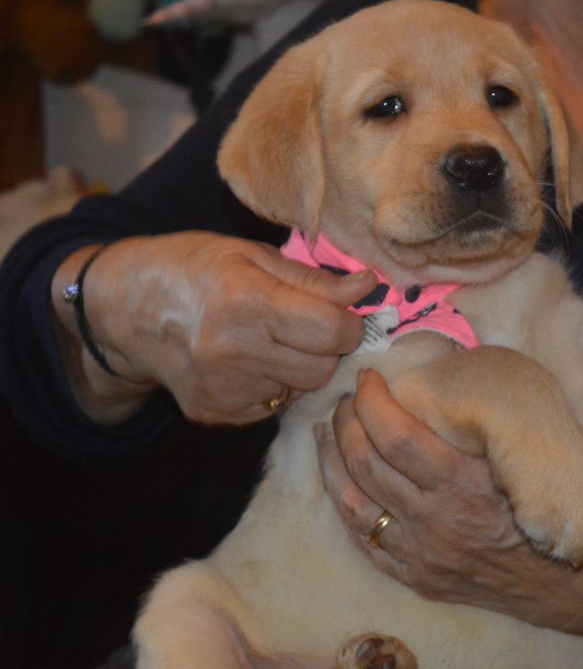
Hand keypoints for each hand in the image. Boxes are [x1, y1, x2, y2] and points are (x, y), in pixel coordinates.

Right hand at [52, 232, 375, 424]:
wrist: (125, 308)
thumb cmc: (195, 269)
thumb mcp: (253, 256)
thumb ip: (316, 279)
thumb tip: (370, 286)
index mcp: (247, 303)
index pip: (333, 331)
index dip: (350, 322)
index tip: (341, 312)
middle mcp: (233, 352)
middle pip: (324, 367)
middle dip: (329, 347)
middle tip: (309, 326)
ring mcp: (223, 389)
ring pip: (303, 389)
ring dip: (304, 367)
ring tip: (275, 340)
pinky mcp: (216, 413)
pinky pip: (275, 405)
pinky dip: (276, 384)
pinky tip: (251, 361)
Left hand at [315, 369, 582, 634]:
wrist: (560, 580)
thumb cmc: (543, 507)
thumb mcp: (519, 458)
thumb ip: (479, 425)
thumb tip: (444, 372)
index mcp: (464, 484)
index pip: (397, 435)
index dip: (373, 401)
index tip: (368, 379)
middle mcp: (436, 521)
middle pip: (367, 463)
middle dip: (347, 422)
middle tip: (347, 399)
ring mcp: (421, 554)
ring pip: (352, 502)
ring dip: (331, 459)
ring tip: (325, 431)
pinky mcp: (415, 577)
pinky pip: (363, 540)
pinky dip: (343, 504)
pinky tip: (336, 480)